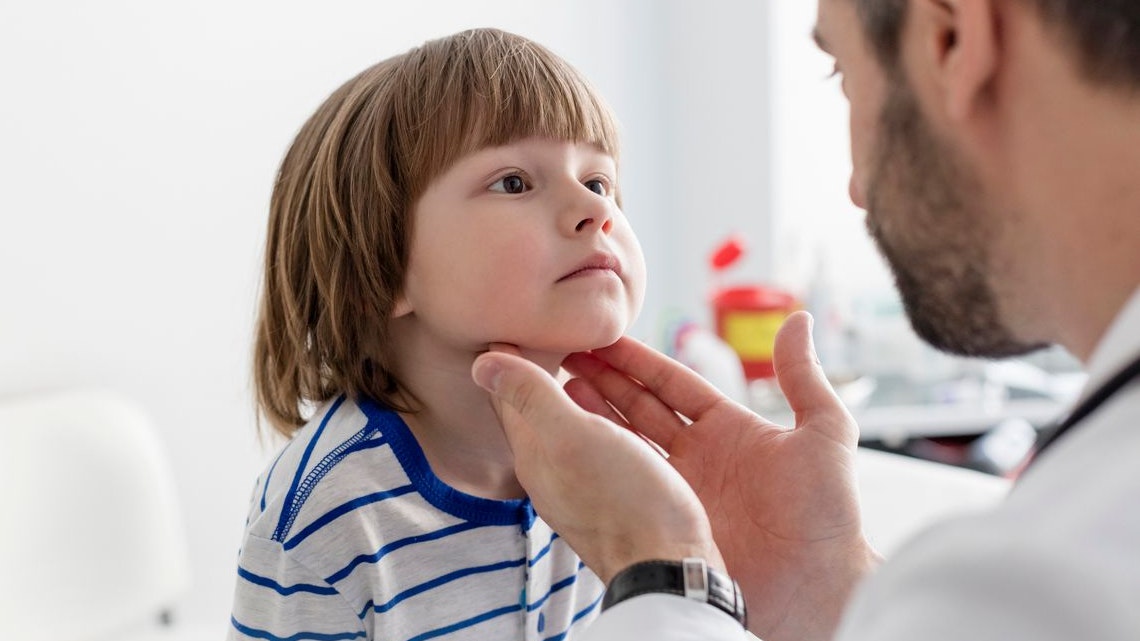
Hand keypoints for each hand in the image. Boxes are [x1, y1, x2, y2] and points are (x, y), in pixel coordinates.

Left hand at [471, 344, 723, 583]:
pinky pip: (617, 432)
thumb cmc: (621, 501)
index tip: (510, 323)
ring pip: (584, 419)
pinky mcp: (636, 486)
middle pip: (546, 410)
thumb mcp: (569, 438)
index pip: (512, 401)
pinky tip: (623, 398)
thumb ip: (529, 397)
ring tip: (585, 348)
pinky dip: (614, 405)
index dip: (510, 360)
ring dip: (585, 382)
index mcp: (539, 457)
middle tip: (546, 328)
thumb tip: (481, 362)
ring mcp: (600, 480)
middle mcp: (563, 470)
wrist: (674, 566)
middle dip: (545, 369)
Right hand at [562, 312, 878, 640]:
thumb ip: (804, 378)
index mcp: (729, 430)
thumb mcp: (826, 433)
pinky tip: (571, 443)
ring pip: (625, 444)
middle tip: (566, 355)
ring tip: (556, 388)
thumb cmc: (829, 514)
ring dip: (592, 415)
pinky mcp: (667, 523)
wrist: (819, 588)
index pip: (673, 385)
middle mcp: (698, 457)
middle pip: (640, 408)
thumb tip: (798, 320)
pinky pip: (626, 488)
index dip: (638, 362)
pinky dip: (598, 464)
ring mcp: (679, 491)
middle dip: (604, 381)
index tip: (605, 338)